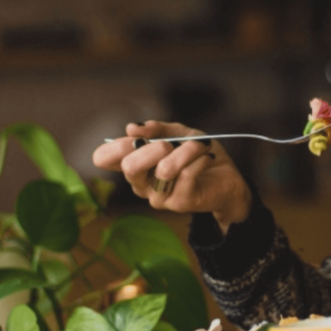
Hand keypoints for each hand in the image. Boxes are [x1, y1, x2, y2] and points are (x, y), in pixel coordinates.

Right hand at [92, 121, 251, 231]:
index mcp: (134, 164)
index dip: (115, 145)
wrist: (227, 178)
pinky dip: (200, 158)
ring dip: (186, 150)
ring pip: (164, 169)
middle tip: (170, 143)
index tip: (136, 137)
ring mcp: (158, 196)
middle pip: (129, 167)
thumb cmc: (197, 155)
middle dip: (152, 148)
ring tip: (200, 145)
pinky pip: (187, 174)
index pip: (103, 159)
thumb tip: (132, 127)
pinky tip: (207, 157)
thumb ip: (157, 129)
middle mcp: (140, 183)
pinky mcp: (178, 203)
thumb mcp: (178, 133)